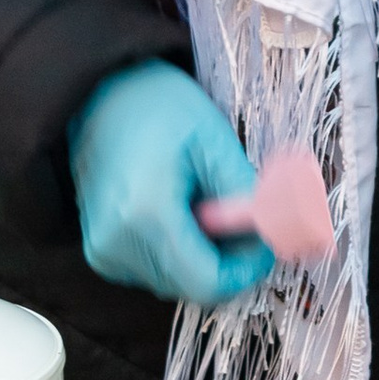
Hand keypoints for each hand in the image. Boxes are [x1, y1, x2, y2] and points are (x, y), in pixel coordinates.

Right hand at [68, 63, 275, 311]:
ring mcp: (104, 249)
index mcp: (144, 214)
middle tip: (242, 219)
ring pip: (175, 281)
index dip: (245, 270)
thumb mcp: (214, 141)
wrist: (101, 94)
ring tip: (205, 204)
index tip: (263, 244)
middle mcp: (116, 241)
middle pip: (192, 285)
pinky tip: (180, 211)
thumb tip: (277, 231)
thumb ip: (246, 194)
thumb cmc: (156, 105)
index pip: (207, 282)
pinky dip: (179, 251)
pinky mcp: (101, 249)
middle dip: (227, 259)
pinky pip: (154, 270)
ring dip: (203, 255)